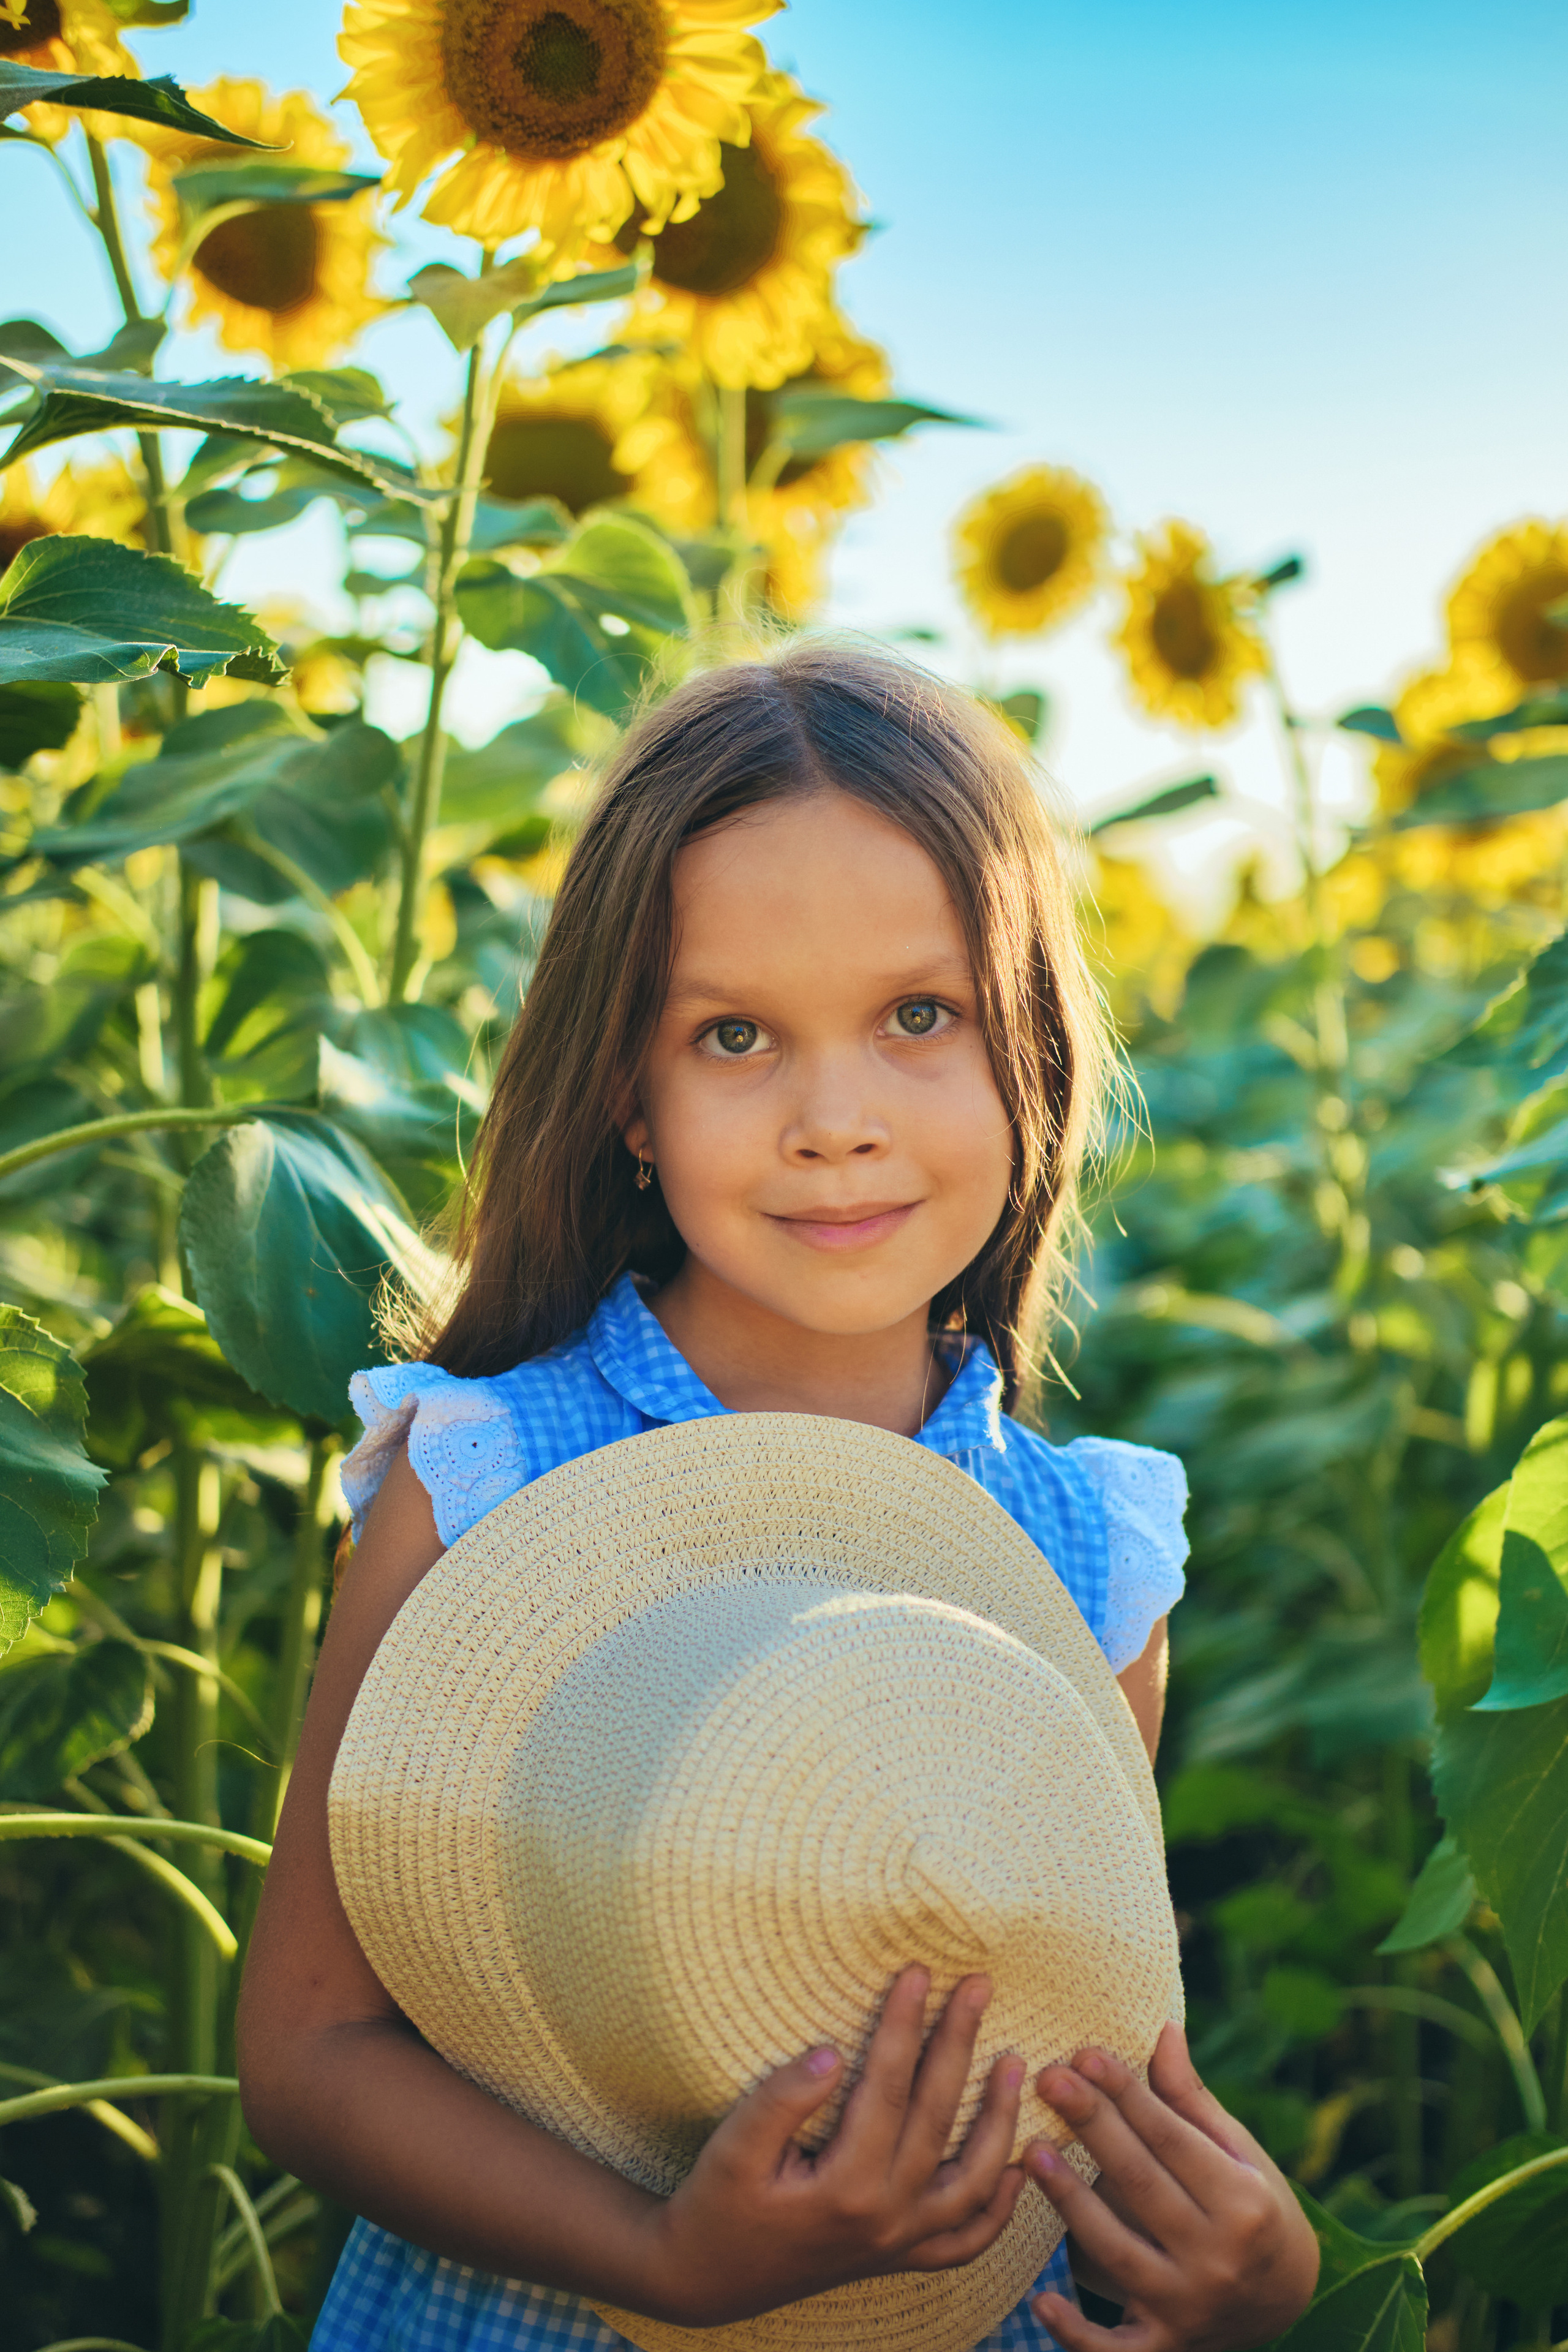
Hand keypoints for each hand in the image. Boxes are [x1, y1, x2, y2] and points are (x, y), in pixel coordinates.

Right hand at [636, 1966, 1026, 2327]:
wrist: (708, 2277)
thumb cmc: (716, 2204)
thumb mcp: (732, 2147)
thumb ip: (781, 2100)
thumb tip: (830, 2054)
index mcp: (846, 2188)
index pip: (887, 2087)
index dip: (902, 2024)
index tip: (915, 1971)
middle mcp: (886, 2219)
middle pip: (937, 2118)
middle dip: (958, 2042)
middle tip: (978, 1984)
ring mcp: (898, 2243)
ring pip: (971, 2182)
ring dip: (998, 2119)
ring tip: (1014, 2061)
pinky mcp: (898, 2257)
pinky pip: (964, 2241)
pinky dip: (996, 2209)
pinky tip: (1015, 2169)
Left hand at [1025, 2024, 1318, 2351]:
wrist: (1286, 2301)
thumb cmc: (1254, 2206)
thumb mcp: (1239, 2153)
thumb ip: (1193, 2100)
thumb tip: (1162, 2029)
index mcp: (1243, 2203)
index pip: (1172, 2139)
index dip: (1126, 2094)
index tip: (1083, 2054)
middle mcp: (1218, 2258)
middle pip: (1141, 2184)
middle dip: (1093, 2126)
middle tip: (1048, 2078)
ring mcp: (1188, 2306)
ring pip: (1117, 2251)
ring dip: (1071, 2202)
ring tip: (1032, 2151)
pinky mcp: (1163, 2345)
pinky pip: (1114, 2349)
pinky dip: (1077, 2332)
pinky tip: (1043, 2302)